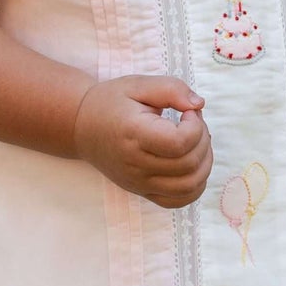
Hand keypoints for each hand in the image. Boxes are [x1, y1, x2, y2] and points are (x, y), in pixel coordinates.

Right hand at [73, 74, 211, 208]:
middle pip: (189, 164)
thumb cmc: (111, 103)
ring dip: (204, 163)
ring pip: (189, 186)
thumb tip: (199, 104)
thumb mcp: (138, 85)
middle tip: (192, 123)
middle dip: (203, 140)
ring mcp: (138, 183)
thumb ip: (171, 89)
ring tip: (194, 143)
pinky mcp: (142, 192)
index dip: (196, 126)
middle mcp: (135, 164)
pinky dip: (194, 185)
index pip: (179, 143)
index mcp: (133, 134)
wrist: (81, 126)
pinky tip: (191, 164)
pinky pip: (178, 201)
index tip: (188, 113)